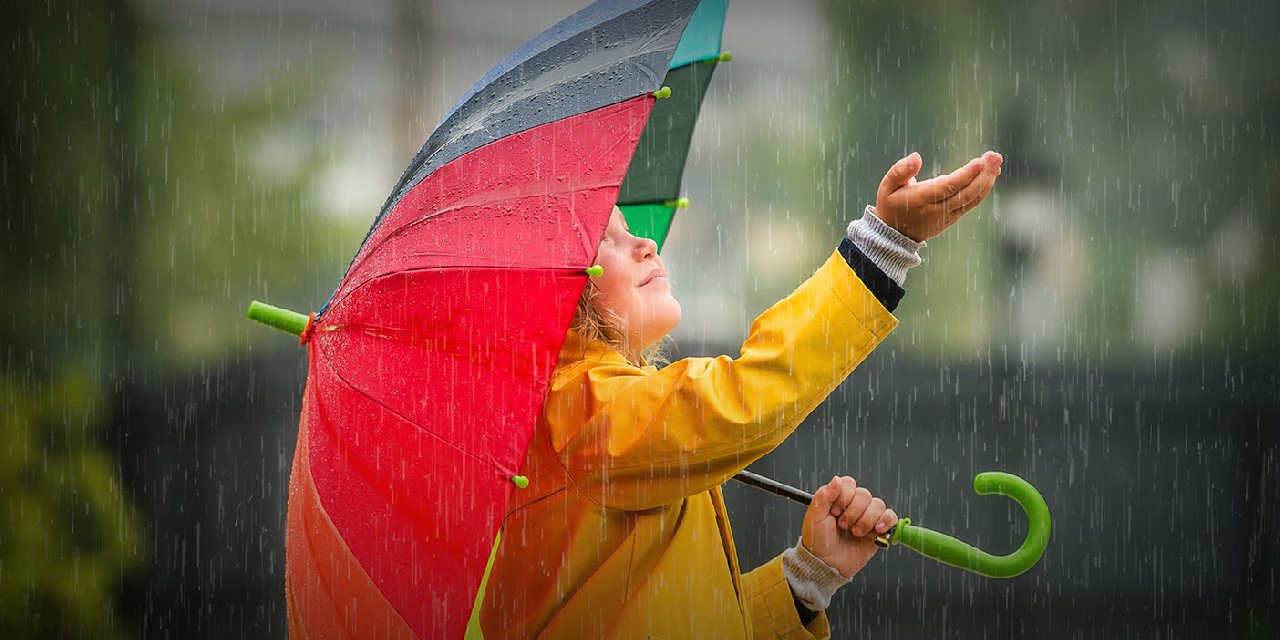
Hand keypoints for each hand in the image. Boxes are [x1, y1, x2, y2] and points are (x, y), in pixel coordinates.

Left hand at [801, 476, 897, 578]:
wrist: (827, 564)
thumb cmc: (818, 541)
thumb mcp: (814, 517)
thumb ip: (824, 496)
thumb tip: (836, 479)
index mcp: (838, 499)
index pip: (849, 484)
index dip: (844, 496)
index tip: (835, 511)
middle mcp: (854, 506)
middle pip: (865, 494)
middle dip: (854, 512)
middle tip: (843, 525)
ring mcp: (867, 517)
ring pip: (878, 504)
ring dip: (867, 519)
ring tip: (856, 533)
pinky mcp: (878, 530)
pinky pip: (891, 517)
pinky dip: (886, 521)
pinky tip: (877, 530)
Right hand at [874, 151, 1002, 241]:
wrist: (894, 235)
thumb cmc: (891, 205)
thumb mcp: (886, 186)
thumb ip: (900, 171)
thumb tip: (917, 157)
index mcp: (921, 200)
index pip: (947, 187)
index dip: (965, 175)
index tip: (980, 161)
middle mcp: (937, 210)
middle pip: (966, 194)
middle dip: (983, 175)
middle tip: (995, 155)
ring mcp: (947, 216)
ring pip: (972, 199)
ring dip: (987, 181)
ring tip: (996, 161)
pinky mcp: (953, 217)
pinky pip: (972, 203)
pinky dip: (983, 188)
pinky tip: (990, 173)